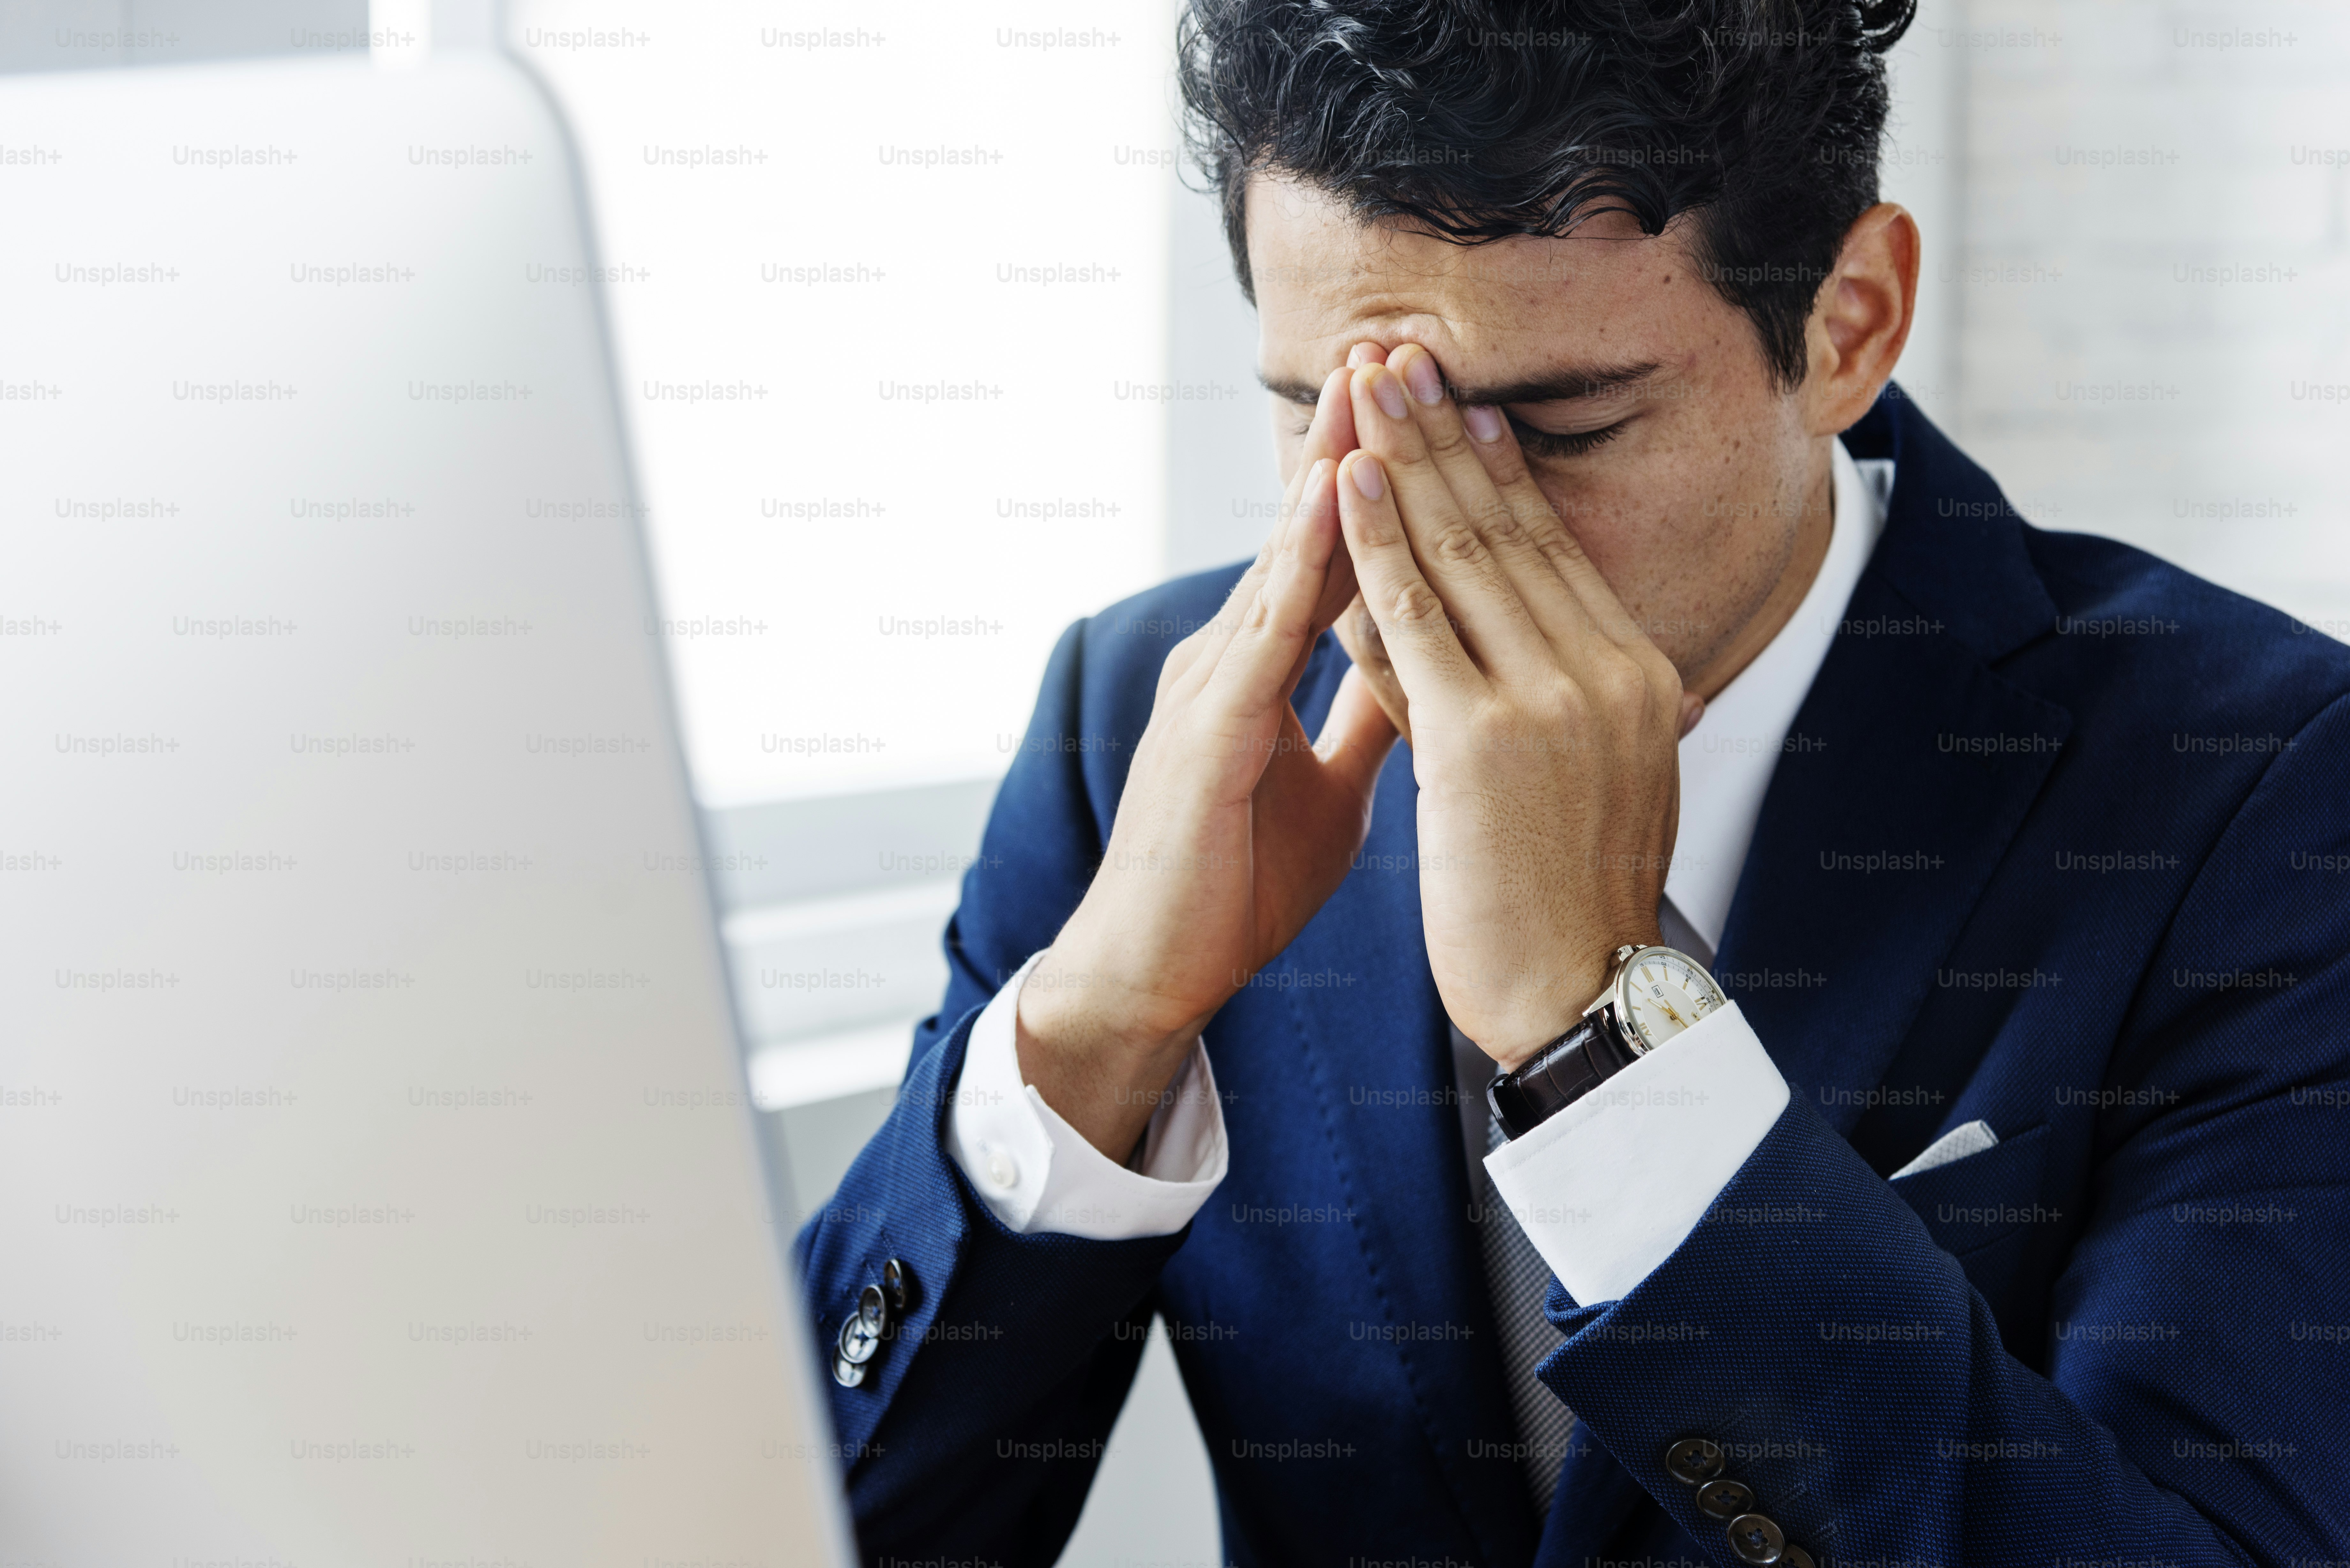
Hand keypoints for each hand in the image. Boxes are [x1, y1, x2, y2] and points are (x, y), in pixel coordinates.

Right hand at [1017, 369, 1400, 1158]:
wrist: (1154, 974)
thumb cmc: (1233, 885)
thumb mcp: (1330, 787)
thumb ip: (1365, 719)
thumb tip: (1423, 671)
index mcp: (1257, 670)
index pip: (1331, 556)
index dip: (1376, 481)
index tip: (1424, 408)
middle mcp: (1229, 658)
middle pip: (1306, 533)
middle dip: (1352, 440)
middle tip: (1397, 345)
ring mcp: (1211, 688)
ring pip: (1283, 560)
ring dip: (1327, 467)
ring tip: (1370, 383)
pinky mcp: (1206, 732)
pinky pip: (1264, 633)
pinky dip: (1301, 562)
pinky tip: (1333, 497)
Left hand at [1334, 344, 1700, 1068]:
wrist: (1582, 998)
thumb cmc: (1574, 904)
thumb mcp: (1600, 782)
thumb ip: (1578, 708)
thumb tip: (1565, 656)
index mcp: (1637, 678)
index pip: (1553, 551)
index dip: (1500, 469)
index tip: (1463, 402)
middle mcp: (1606, 671)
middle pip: (1510, 529)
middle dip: (1448, 434)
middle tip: (1404, 354)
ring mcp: (1549, 699)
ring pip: (1463, 552)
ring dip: (1407, 459)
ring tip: (1365, 385)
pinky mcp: (1484, 737)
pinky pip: (1416, 618)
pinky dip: (1379, 543)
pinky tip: (1350, 482)